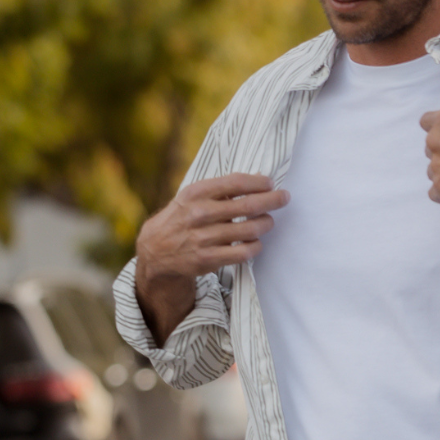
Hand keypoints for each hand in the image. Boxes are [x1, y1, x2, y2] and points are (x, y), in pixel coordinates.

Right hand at [135, 174, 286, 343]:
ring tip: (268, 221)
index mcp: (195, 193)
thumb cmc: (181, 219)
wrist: (155, 251)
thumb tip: (256, 179)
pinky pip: (243, 252)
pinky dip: (255, 246)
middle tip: (284, 198)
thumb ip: (220, 190)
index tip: (270, 183)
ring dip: (265, 224)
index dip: (258, 182)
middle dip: (271, 200)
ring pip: (249, 230)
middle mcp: (199, 214)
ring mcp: (203, 238)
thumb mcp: (192, 198)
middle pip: (247, 205)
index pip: (235, 183)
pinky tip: (256, 242)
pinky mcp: (208, 259)